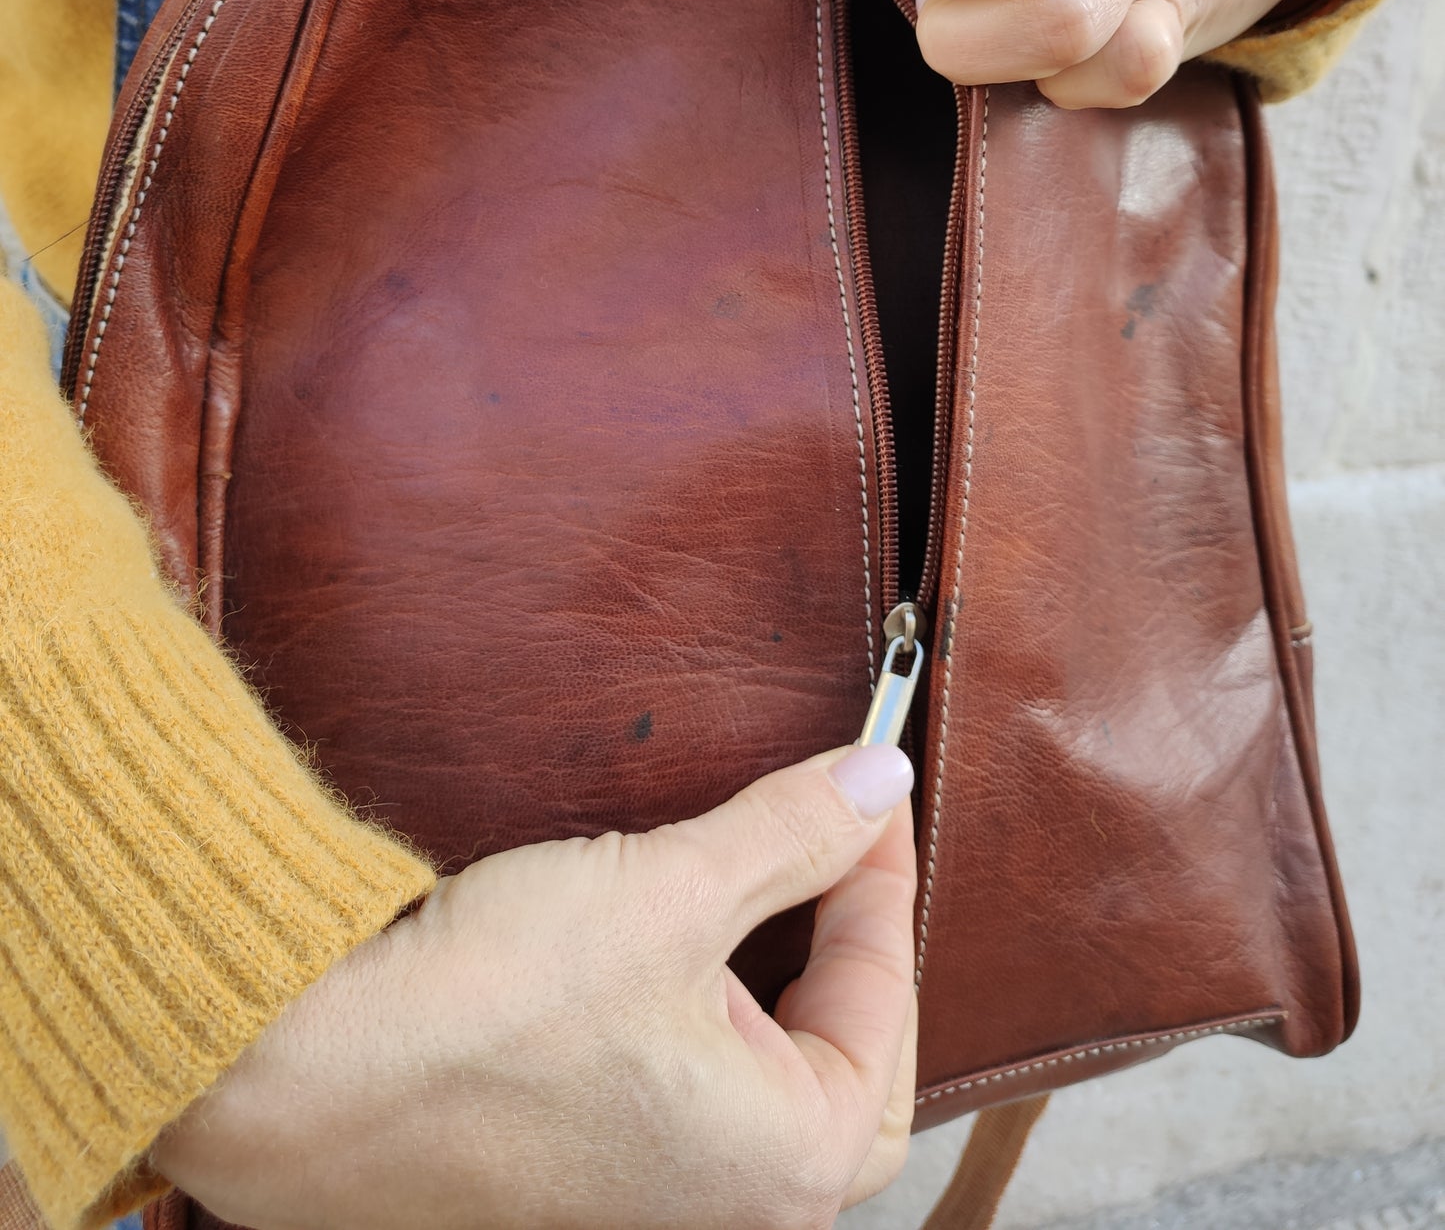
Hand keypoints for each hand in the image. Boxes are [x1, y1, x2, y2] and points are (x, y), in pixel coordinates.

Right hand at [152, 745, 917, 1229]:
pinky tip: (681, 953)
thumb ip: (791, 834)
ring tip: (765, 884)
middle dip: (850, 952)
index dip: (879, 876)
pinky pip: (696, 1095)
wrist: (308, 1072)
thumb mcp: (668, 892)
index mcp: (787, 1161)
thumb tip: (879, 781)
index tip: (866, 792)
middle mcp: (734, 1210)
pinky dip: (714, 1017)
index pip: (885, 999)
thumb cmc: (489, 1006)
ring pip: (772, 1081)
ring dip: (781, 981)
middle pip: (852, 1064)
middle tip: (834, 849)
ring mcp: (657, 1206)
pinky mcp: (593, 1181)